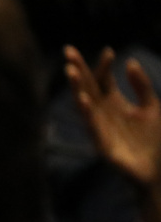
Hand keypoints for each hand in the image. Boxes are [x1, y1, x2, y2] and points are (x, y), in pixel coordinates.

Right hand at [63, 46, 160, 193]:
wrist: (157, 170)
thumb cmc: (154, 140)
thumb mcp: (152, 106)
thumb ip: (141, 85)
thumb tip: (129, 62)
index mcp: (114, 102)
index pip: (103, 79)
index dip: (104, 65)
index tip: (110, 51)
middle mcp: (103, 113)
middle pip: (88, 87)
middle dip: (78, 70)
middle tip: (69, 51)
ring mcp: (100, 127)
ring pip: (84, 104)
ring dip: (78, 88)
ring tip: (72, 72)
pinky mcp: (101, 144)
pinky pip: (92, 126)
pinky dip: (87, 113)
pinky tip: (84, 100)